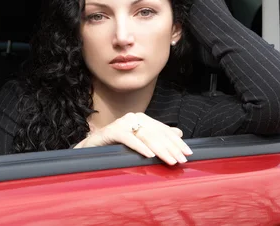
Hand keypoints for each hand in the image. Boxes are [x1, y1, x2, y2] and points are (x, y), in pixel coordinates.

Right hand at [74, 112, 192, 164]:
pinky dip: (140, 147)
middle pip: (157, 133)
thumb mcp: (139, 141)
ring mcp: (123, 123)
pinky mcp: (112, 131)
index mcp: (142, 119)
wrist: (90, 148)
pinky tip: (150, 155)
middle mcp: (134, 118)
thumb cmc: (115, 145)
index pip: (163, 130)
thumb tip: (179, 132)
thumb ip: (158, 136)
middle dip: (171, 148)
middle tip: (182, 160)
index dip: (177, 142)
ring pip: (146, 136)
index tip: (188, 153)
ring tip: (170, 160)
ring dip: (160, 150)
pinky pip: (129, 139)